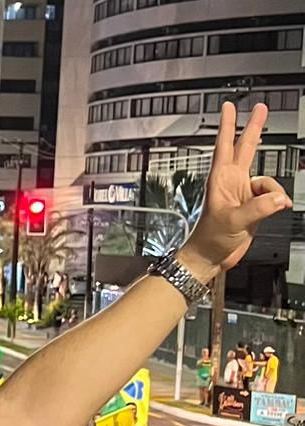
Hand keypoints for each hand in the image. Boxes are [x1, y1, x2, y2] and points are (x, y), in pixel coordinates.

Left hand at [179, 103, 290, 279]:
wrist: (211, 257)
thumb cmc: (210, 238)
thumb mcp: (234, 221)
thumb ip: (258, 208)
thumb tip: (277, 198)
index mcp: (220, 180)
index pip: (224, 146)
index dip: (227, 126)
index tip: (228, 107)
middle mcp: (232, 182)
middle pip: (246, 148)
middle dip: (253, 128)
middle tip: (260, 108)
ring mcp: (243, 192)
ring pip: (267, 179)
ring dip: (274, 191)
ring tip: (272, 205)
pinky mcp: (253, 204)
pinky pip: (272, 195)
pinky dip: (277, 201)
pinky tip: (278, 208)